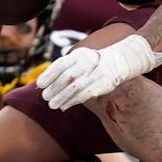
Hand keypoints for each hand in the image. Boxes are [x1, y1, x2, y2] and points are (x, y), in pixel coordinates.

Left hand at [37, 35, 156, 110]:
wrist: (122, 60)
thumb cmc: (96, 62)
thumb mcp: (81, 59)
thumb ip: (66, 68)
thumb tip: (45, 81)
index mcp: (80, 54)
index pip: (61, 64)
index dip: (49, 74)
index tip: (39, 84)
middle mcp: (88, 62)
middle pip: (67, 76)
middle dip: (54, 88)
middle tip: (45, 97)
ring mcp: (96, 73)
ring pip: (75, 86)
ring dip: (62, 97)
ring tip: (52, 105)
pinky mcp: (103, 84)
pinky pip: (85, 94)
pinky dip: (73, 101)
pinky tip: (64, 106)